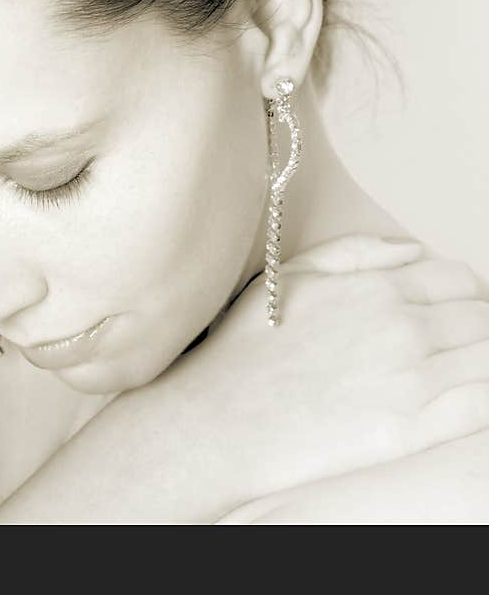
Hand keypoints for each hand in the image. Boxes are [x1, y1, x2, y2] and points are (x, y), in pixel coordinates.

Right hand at [155, 234, 488, 509]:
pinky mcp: (411, 431)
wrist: (219, 421)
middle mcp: (403, 329)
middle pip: (481, 318)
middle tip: (444, 350)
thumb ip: (354, 252)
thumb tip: (411, 250)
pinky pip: (484, 405)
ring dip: (478, 362)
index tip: (446, 314)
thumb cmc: (245, 352)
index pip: (460, 280)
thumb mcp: (289, 279)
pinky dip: (483, 398)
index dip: (460, 296)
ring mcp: (411, 381)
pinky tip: (459, 401)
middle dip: (471, 329)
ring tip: (449, 377)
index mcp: (376, 289)